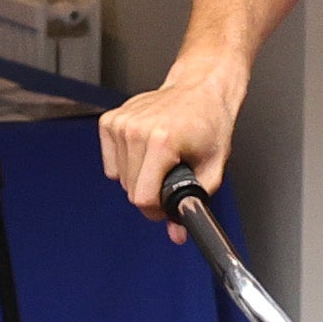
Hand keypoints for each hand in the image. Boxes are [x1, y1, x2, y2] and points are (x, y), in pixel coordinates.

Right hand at [98, 57, 243, 230]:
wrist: (200, 88)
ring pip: (120, 179)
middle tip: (171, 176)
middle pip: (131, 190)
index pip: (143, 197)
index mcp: (162, 140)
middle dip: (151, 193)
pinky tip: (145, 149)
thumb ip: (194, 204)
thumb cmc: (209, 122)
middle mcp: (136, 130)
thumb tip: (176, 232)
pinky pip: (111, 163)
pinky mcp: (110, 121)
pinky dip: (127, 163)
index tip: (169, 203)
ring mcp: (121, 124)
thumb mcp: (212, 168)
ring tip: (161, 158)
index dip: (157, 209)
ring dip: (139, 177)